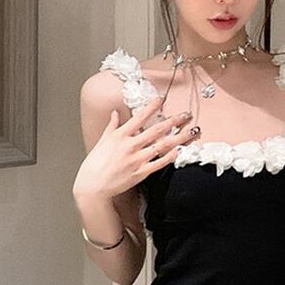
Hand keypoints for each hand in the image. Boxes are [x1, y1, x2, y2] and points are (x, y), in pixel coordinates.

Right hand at [73, 97, 197, 199]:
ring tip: (191, 131)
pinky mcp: (140, 173)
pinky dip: (170, 157)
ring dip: (178, 137)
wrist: (92, 186)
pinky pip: (158, 163)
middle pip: (156, 130)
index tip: (162, 98)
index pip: (139, 117)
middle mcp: (130, 145)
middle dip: (173, 121)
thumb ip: (112, 125)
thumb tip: (115, 113)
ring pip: (162, 146)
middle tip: (186, 114)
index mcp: (120, 135)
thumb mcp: (102, 140)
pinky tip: (179, 150)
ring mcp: (137, 160)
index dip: (152, 107)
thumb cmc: (95, 164)